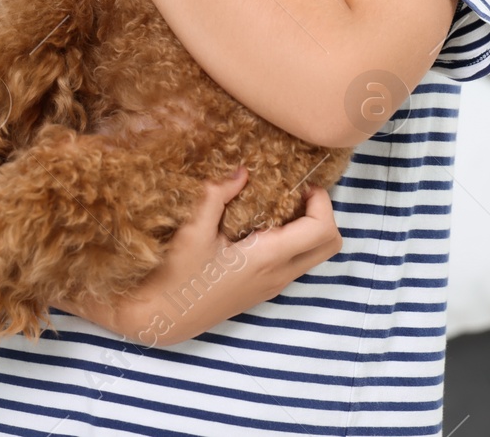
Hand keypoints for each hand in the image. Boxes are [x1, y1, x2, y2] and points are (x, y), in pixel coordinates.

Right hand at [54, 167, 342, 346]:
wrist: (160, 318)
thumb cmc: (175, 275)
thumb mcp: (193, 229)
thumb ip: (218, 194)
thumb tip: (241, 171)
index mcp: (267, 259)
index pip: (322, 230)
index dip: (322, 202)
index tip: (302, 183)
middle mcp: (278, 276)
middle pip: (330, 245)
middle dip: (323, 213)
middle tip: (298, 193)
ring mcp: (272, 286)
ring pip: (313, 256)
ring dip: (308, 227)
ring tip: (278, 204)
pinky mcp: (262, 290)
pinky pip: (295, 263)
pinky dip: (293, 240)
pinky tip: (260, 226)